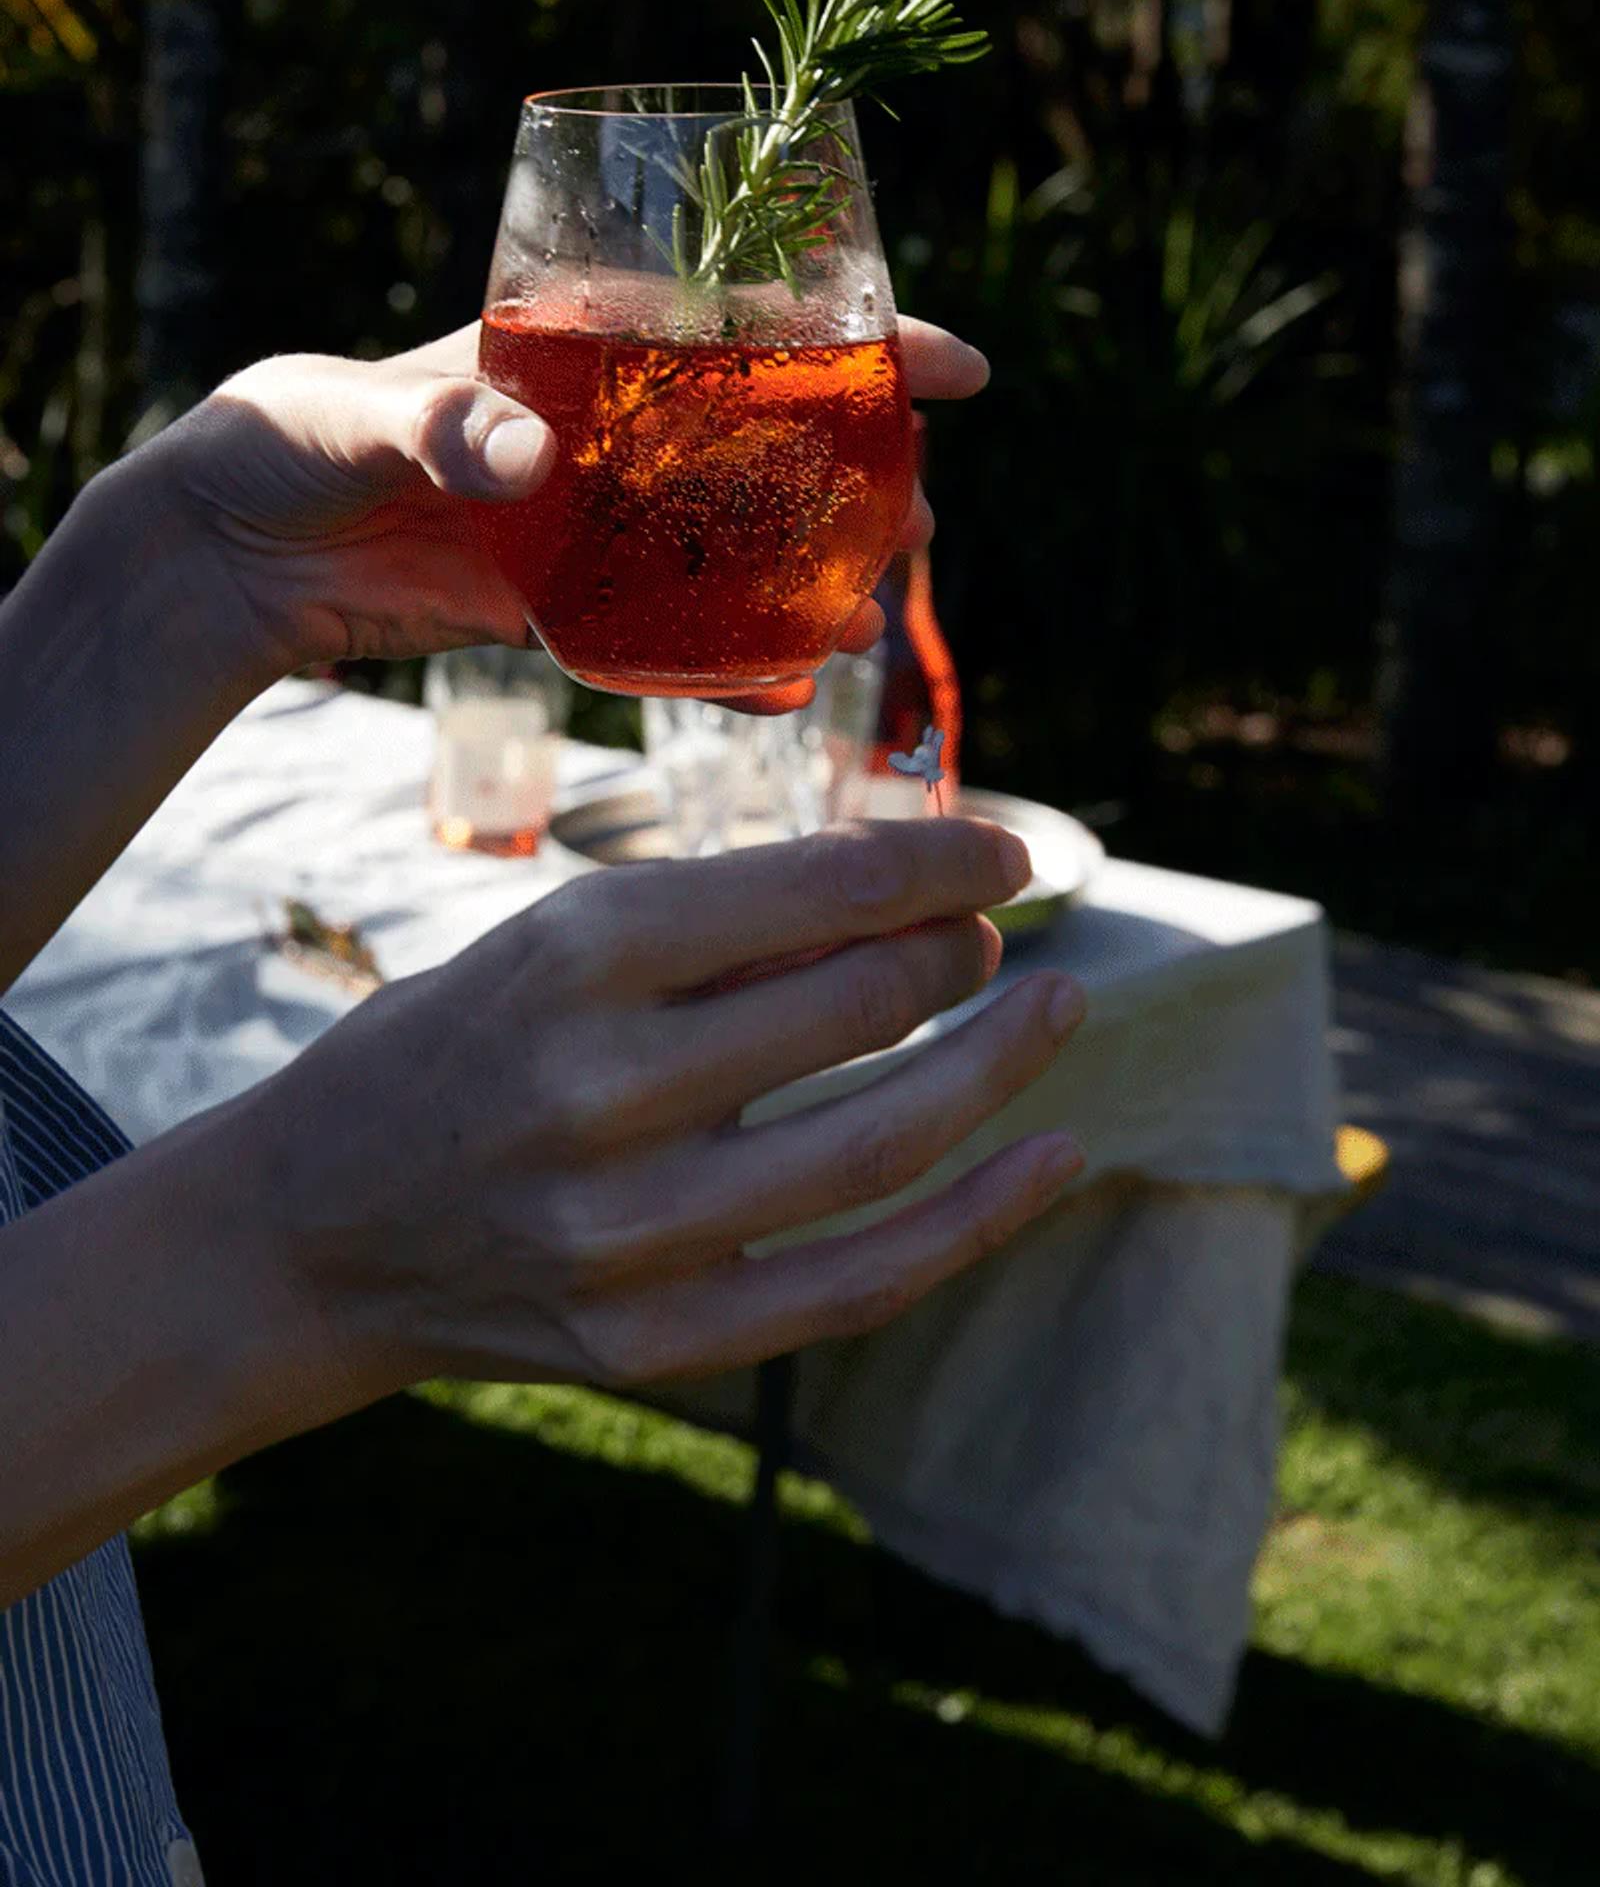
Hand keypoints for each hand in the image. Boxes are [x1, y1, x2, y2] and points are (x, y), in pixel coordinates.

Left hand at [140, 317, 986, 682]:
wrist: (225, 553)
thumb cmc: (284, 437)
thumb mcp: (353, 412)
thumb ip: (436, 423)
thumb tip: (528, 460)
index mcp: (580, 349)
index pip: (743, 325)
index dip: (860, 337)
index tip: (952, 366)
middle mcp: (608, 430)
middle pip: (768, 439)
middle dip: (859, 473)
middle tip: (921, 519)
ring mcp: (591, 522)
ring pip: (732, 542)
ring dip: (810, 574)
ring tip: (874, 614)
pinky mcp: (557, 605)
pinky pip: (663, 635)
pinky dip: (724, 663)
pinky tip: (787, 691)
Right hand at [260, 819, 1084, 1389]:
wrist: (308, 1236)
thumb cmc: (445, 1054)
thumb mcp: (543, 946)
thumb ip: (714, 932)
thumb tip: (910, 892)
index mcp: (570, 958)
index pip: (815, 893)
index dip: (939, 862)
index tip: (1004, 849)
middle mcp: (602, 1090)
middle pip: (861, 1006)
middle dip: (960, 955)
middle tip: (995, 937)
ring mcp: (630, 1233)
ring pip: (883, 1143)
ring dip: (998, 1067)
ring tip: (1055, 1008)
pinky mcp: (657, 1340)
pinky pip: (859, 1281)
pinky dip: (979, 1219)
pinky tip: (1053, 1154)